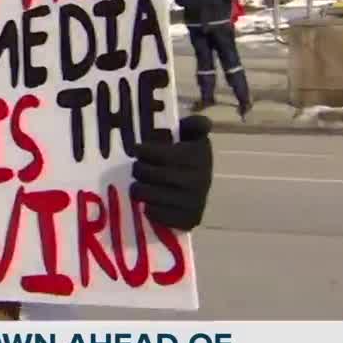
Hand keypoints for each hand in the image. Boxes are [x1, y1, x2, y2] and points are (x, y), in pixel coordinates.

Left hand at [129, 115, 212, 231]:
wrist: (200, 185)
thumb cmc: (189, 156)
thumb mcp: (192, 136)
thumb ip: (194, 125)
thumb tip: (204, 123)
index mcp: (198, 156)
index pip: (160, 154)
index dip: (144, 151)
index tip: (137, 150)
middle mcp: (199, 180)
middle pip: (150, 174)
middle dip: (138, 169)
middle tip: (137, 168)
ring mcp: (194, 202)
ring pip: (149, 195)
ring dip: (138, 189)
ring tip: (139, 185)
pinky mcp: (189, 220)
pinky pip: (157, 215)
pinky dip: (149, 209)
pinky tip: (149, 203)